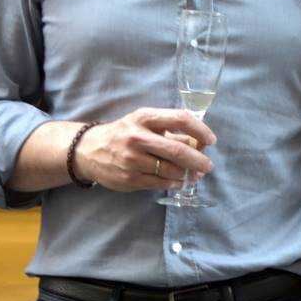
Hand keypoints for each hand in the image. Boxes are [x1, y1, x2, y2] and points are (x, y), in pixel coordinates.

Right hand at [73, 108, 214, 191]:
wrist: (89, 150)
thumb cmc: (126, 133)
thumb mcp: (145, 123)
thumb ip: (172, 130)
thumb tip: (201, 144)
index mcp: (145, 117)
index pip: (181, 119)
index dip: (200, 130)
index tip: (211, 140)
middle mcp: (137, 137)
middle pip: (178, 150)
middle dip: (199, 160)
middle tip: (208, 165)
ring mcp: (132, 160)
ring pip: (171, 170)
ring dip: (188, 174)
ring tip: (194, 174)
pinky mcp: (129, 178)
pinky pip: (160, 183)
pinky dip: (174, 183)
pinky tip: (179, 181)